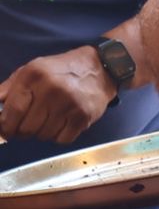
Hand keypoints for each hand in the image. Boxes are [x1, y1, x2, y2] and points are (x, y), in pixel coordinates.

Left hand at [0, 48, 116, 145]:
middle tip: (27, 126)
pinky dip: (58, 137)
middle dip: (23, 132)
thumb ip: (9, 89)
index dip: (5, 125)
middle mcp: (51, 89)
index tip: (5, 130)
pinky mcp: (83, 117)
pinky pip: (62, 140)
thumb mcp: (31, 70)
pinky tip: (62, 124)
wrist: (99, 68)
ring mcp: (69, 104)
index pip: (12, 110)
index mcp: (33, 76)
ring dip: (42, 133)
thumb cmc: (61, 71)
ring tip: (48, 120)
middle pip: (27, 128)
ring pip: (43, 136)